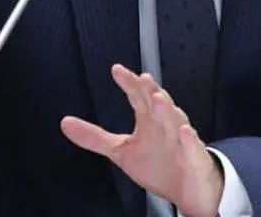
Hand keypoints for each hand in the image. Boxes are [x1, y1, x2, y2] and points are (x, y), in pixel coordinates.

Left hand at [60, 65, 223, 216]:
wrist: (188, 190)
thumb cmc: (159, 164)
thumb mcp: (121, 151)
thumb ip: (94, 137)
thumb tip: (66, 124)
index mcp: (149, 120)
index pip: (138, 96)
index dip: (128, 82)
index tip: (116, 70)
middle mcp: (165, 125)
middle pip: (158, 103)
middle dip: (151, 90)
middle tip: (142, 78)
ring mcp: (181, 140)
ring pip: (175, 121)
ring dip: (167, 110)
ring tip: (158, 99)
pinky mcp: (195, 159)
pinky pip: (193, 148)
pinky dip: (189, 140)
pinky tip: (184, 132)